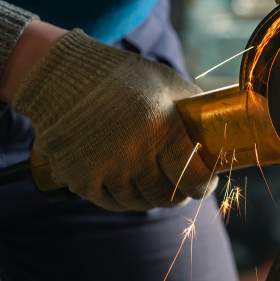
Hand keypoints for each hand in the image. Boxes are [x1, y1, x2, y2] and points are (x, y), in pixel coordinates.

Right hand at [11, 30, 212, 210]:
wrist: (63, 78)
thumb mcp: (166, 83)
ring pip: (141, 203)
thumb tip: (216, 129)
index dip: (205, 185)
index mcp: (162, 128)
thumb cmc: (122, 77)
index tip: (207, 181)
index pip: (195, 179)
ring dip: (151, 196)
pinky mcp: (81, 180)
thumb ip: (193, 110)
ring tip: (154, 179)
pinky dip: (124, 196)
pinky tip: (128, 181)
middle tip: (183, 183)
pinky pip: (112, 203)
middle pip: (168, 196)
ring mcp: (106, 170)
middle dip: (180, 192)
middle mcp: (134, 154)